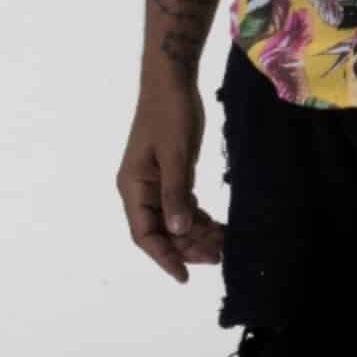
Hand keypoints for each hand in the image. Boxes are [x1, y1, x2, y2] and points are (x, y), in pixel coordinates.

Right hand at [116, 75, 224, 284]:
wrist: (172, 79)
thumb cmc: (171, 112)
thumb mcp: (176, 154)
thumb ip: (176, 193)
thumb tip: (178, 231)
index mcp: (133, 186)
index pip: (144, 234)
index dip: (163, 257)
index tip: (184, 277)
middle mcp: (140, 189)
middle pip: (160, 231)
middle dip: (187, 247)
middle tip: (218, 257)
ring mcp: (154, 182)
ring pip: (173, 220)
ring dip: (195, 234)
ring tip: (222, 245)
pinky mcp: (170, 173)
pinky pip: (181, 205)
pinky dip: (198, 217)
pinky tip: (216, 226)